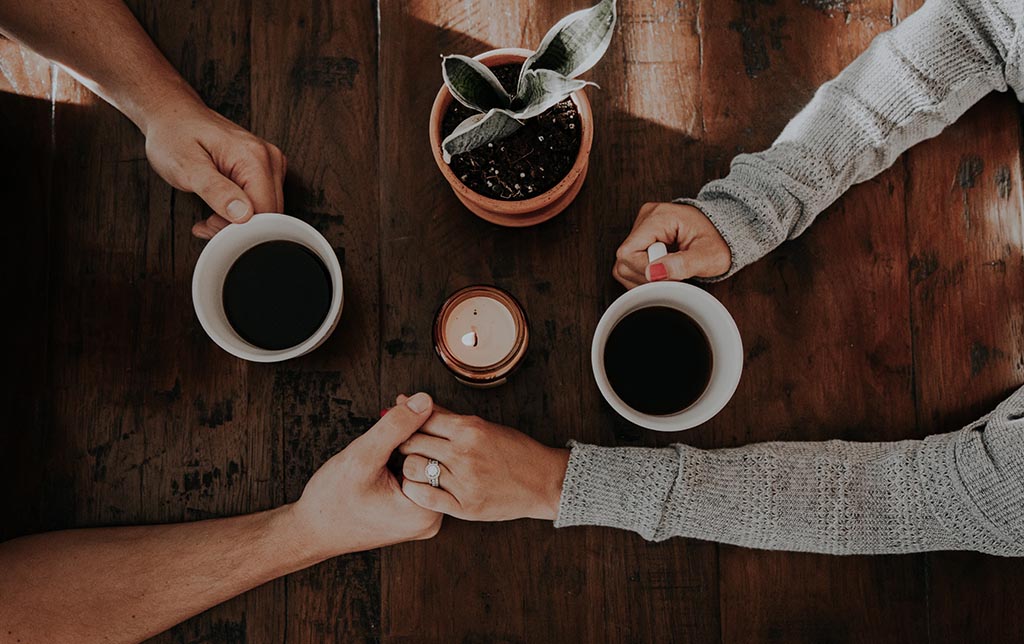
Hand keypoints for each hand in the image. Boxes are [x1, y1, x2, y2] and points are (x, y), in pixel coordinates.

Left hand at [142, 98, 285, 238]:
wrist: (173, 116)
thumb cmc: (174, 136)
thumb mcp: (186, 166)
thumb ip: (215, 190)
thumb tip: (242, 215)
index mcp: (254, 157)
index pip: (264, 212)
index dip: (239, 228)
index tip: (211, 226)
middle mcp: (269, 158)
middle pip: (269, 213)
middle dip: (238, 227)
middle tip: (207, 223)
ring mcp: (270, 163)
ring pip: (267, 211)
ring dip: (239, 222)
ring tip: (211, 214)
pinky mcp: (265, 169)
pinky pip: (262, 201)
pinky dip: (242, 212)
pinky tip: (221, 207)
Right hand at [286, 392, 442, 560]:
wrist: (312, 531)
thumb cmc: (332, 500)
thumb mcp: (363, 456)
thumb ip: (396, 427)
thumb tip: (425, 400)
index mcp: (426, 511)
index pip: (439, 452)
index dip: (420, 422)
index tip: (402, 404)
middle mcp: (431, 519)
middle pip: (435, 459)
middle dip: (416, 431)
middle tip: (395, 409)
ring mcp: (423, 519)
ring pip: (426, 467)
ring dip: (410, 443)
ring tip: (388, 431)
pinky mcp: (413, 516)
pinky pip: (417, 478)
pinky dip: (405, 459)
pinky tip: (388, 450)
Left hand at [396, 397, 569, 521]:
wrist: (542, 481)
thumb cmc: (514, 450)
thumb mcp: (482, 425)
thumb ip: (444, 415)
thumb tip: (408, 400)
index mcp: (469, 429)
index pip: (421, 419)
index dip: (405, 421)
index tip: (401, 426)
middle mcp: (464, 453)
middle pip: (412, 442)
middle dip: (403, 443)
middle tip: (404, 447)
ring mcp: (464, 481)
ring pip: (413, 468)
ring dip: (408, 466)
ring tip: (415, 467)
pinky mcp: (465, 506)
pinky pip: (424, 497)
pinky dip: (415, 490)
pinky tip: (420, 486)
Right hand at [613, 202, 730, 287]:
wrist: (724, 233)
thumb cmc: (719, 241)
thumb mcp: (708, 256)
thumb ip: (683, 265)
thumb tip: (653, 272)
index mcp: (659, 217)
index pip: (629, 253)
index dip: (647, 272)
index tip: (671, 274)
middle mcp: (646, 217)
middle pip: (623, 260)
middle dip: (647, 276)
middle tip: (673, 273)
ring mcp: (641, 225)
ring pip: (624, 264)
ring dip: (645, 277)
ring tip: (669, 270)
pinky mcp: (641, 236)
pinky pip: (629, 263)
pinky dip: (645, 273)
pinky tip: (663, 269)